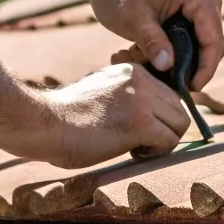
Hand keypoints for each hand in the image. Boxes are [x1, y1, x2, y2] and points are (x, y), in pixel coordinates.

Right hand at [3, 64, 190, 168]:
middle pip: (178, 108)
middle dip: (164, 129)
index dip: (159, 116)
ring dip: (162, 141)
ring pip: (179, 123)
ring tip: (135, 148)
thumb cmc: (65, 116)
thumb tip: (150, 116)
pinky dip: (156, 153)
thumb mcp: (101, 93)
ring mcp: (142, 99)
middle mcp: (140, 79)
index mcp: (131, 71)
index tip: (140, 130)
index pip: (168, 93)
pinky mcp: (141, 122)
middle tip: (139, 142)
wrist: (44, 123)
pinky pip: (169, 141)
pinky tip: (133, 152)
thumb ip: (125, 96)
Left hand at [83, 0, 223, 90]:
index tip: (191, 89)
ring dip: (178, 56)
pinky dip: (171, 46)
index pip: (213, 37)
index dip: (206, 67)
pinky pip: (189, 33)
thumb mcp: (132, 18)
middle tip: (166, 83)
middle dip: (190, 64)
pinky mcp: (188, 5)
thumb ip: (151, 41)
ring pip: (199, 39)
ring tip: (149, 64)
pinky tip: (146, 53)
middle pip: (210, 41)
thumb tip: (167, 67)